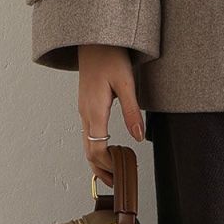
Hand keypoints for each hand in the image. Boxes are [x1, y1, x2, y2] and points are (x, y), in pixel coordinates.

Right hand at [77, 43, 144, 188]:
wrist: (95, 40)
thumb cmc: (111, 57)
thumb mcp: (127, 83)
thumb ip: (132, 112)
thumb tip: (139, 138)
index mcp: (94, 111)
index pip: (97, 149)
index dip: (107, 165)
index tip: (121, 174)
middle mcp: (85, 113)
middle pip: (88, 151)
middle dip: (101, 169)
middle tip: (116, 183)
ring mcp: (83, 110)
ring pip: (86, 143)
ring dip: (97, 160)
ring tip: (112, 173)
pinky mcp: (86, 105)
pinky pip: (87, 133)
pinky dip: (95, 147)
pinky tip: (106, 149)